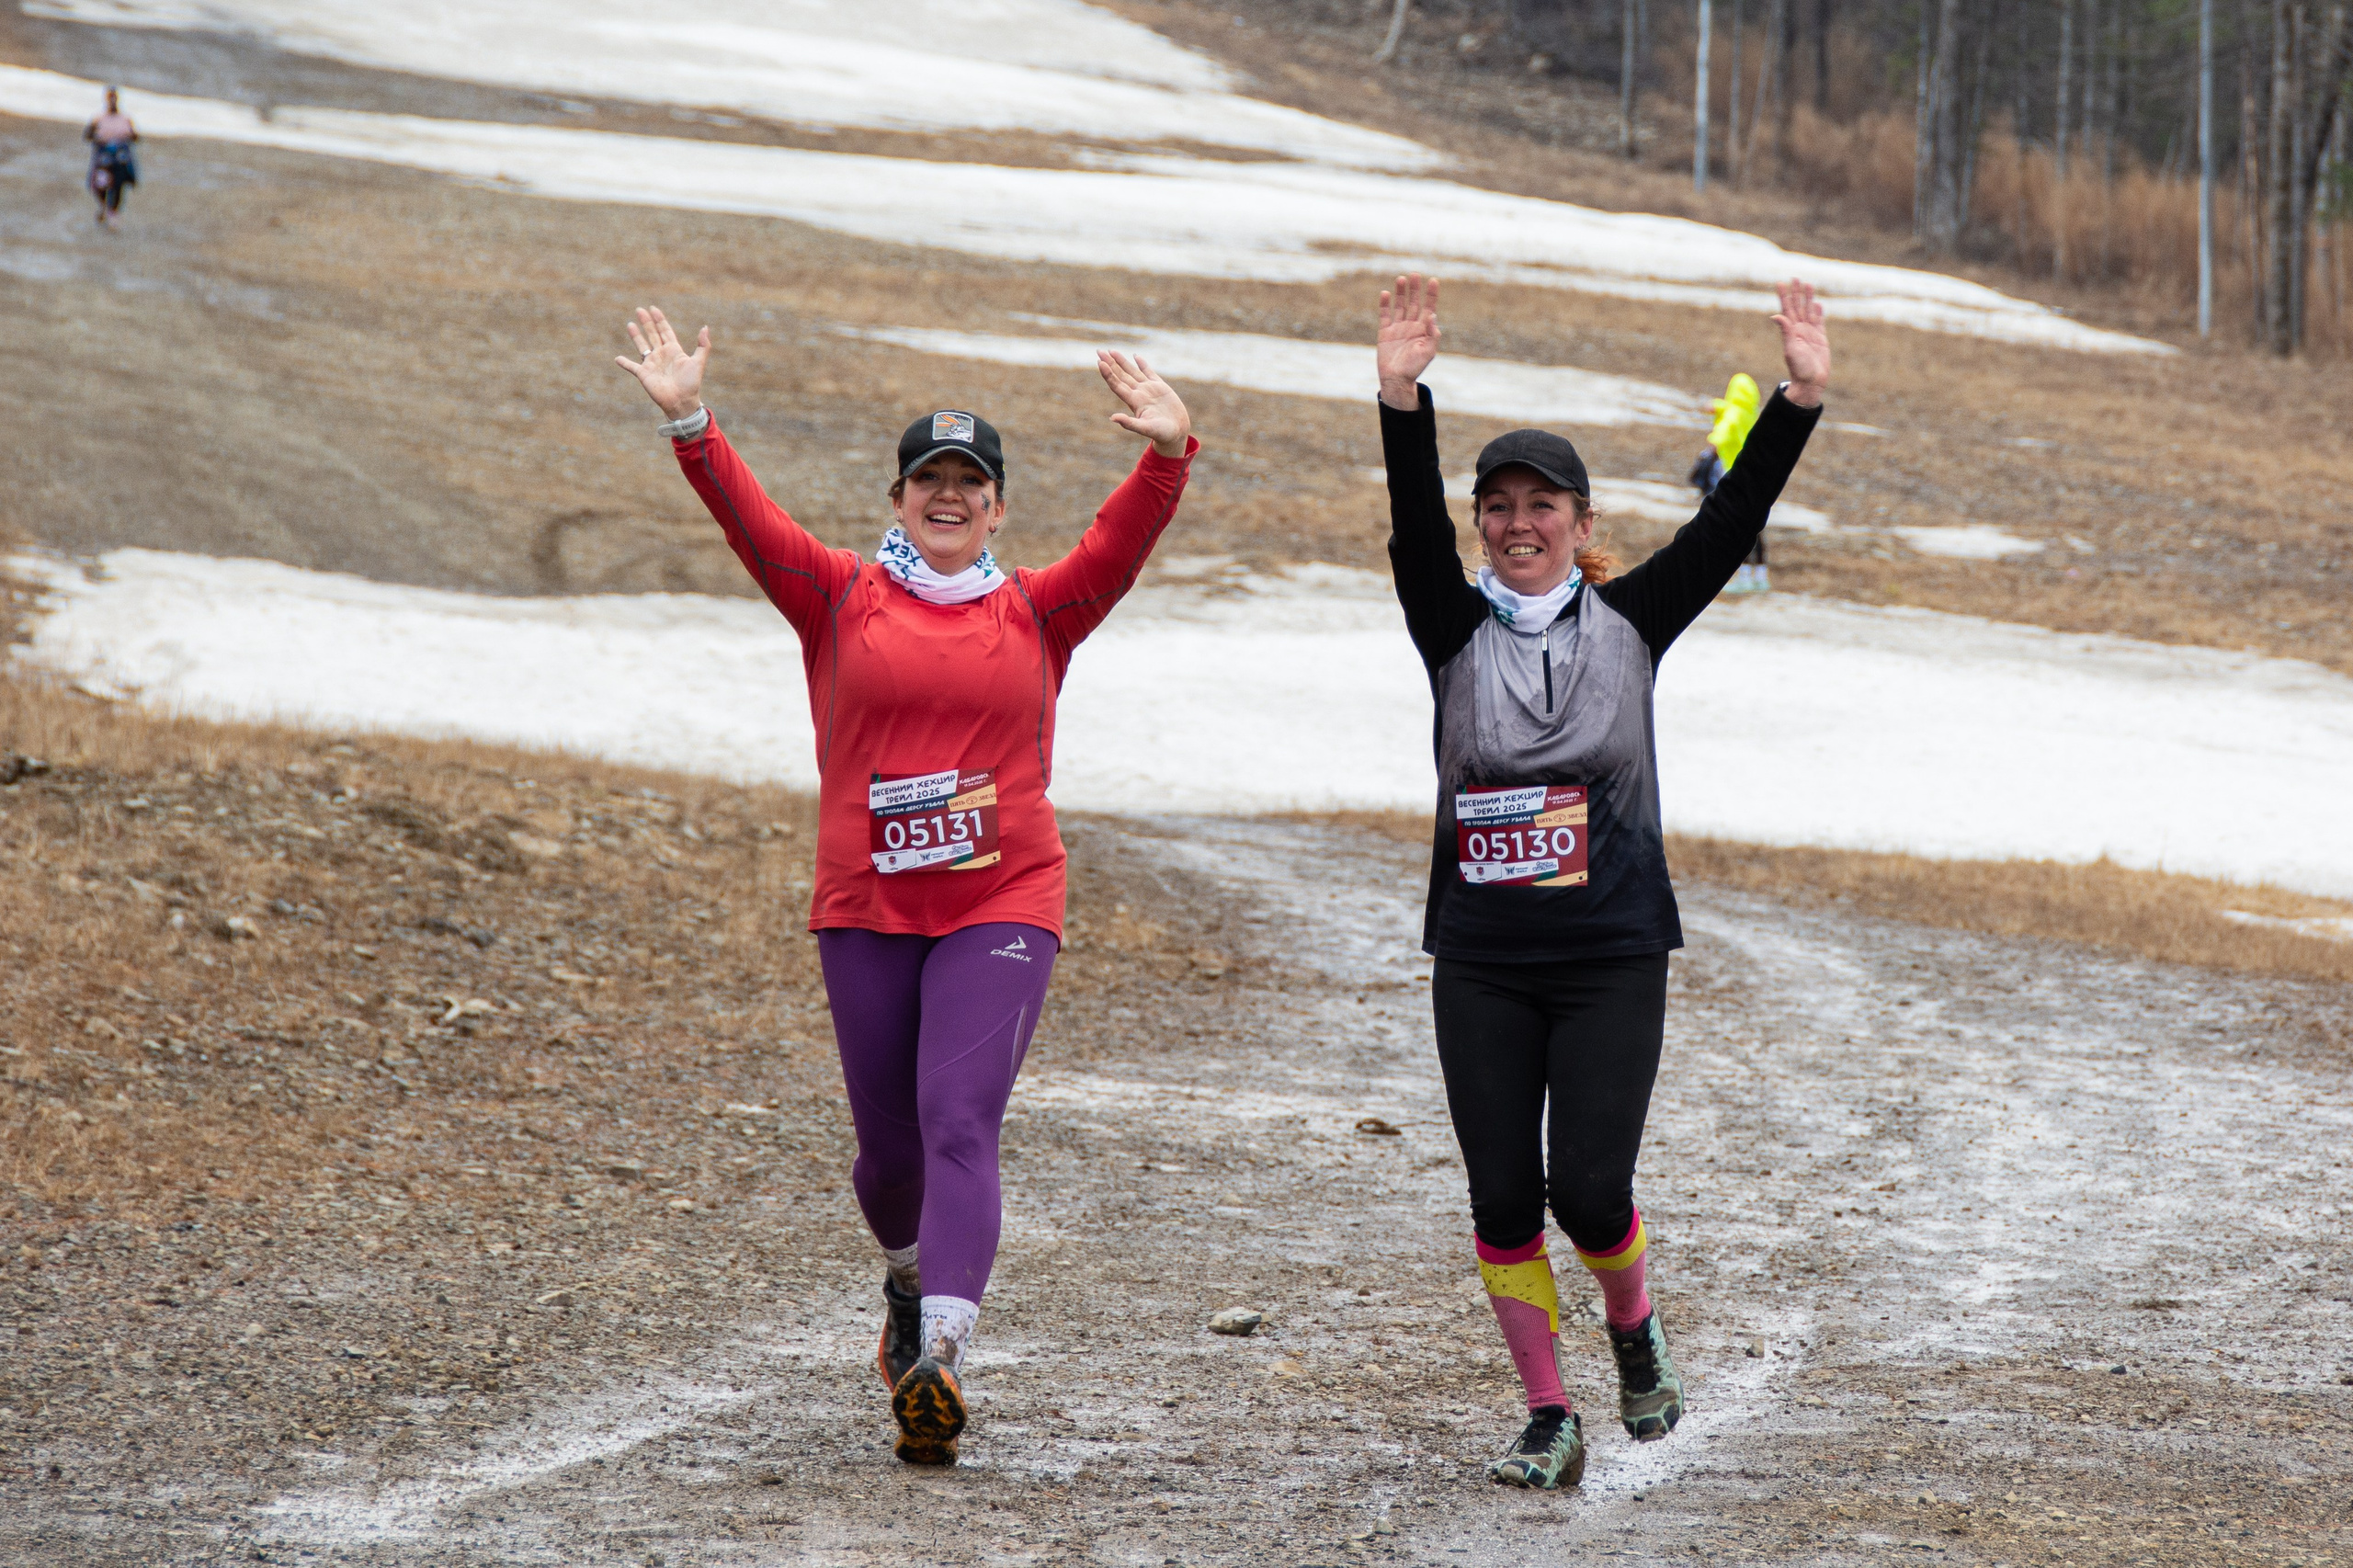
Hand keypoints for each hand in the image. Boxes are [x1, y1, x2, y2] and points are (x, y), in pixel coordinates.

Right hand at [615, 306, 709, 420]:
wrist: (682, 401)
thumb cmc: (691, 383)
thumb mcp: (698, 362)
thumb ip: (703, 345)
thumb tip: (705, 327)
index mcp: (674, 350)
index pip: (665, 331)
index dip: (659, 320)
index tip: (653, 308)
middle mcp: (661, 355)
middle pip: (652, 334)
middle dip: (646, 322)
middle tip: (639, 309)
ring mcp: (652, 364)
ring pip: (641, 346)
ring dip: (636, 336)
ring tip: (630, 324)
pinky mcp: (644, 374)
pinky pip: (631, 367)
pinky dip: (624, 363)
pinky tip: (617, 359)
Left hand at [1098, 350, 1191, 457]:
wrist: (1177, 433)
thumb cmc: (1162, 433)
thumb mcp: (1145, 428)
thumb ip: (1129, 424)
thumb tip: (1112, 418)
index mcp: (1134, 402)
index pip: (1117, 385)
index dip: (1108, 374)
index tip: (1100, 363)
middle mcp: (1139, 394)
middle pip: (1121, 376)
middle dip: (1110, 364)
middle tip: (1099, 351)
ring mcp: (1149, 389)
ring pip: (1132, 372)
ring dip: (1122, 362)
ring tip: (1111, 351)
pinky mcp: (1160, 387)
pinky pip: (1149, 372)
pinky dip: (1142, 364)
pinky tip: (1135, 356)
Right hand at [1377, 272, 1440, 409]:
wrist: (1396, 380)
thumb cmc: (1415, 368)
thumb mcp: (1429, 352)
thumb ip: (1433, 334)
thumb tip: (1432, 315)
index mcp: (1424, 330)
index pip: (1429, 308)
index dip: (1431, 294)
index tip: (1433, 280)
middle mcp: (1411, 326)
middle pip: (1414, 303)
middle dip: (1415, 289)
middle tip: (1415, 274)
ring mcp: (1398, 328)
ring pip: (1400, 305)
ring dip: (1401, 292)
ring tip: (1401, 278)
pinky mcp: (1385, 332)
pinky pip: (1385, 315)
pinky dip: (1385, 304)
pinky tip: (1385, 293)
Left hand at [1772, 278, 1828, 406]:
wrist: (1811, 382)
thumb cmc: (1799, 369)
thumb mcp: (1791, 349)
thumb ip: (1786, 332)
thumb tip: (1775, 316)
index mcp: (1790, 331)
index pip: (1787, 309)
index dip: (1784, 296)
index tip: (1780, 282)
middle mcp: (1799, 330)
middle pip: (1798, 306)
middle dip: (1796, 292)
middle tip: (1795, 277)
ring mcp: (1810, 333)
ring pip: (1808, 311)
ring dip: (1808, 298)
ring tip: (1807, 285)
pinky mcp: (1820, 338)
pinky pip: (1819, 321)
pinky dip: (1818, 312)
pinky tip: (1817, 303)